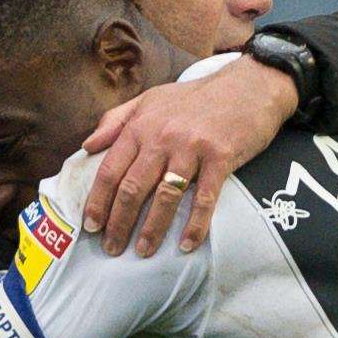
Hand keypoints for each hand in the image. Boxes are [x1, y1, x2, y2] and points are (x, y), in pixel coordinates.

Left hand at [80, 54, 297, 257]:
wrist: (250, 86)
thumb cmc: (198, 97)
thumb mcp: (151, 99)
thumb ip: (116, 120)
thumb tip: (87, 145)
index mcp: (141, 126)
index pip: (111, 169)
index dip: (98, 201)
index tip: (90, 226)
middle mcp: (162, 137)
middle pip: (133, 187)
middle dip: (119, 223)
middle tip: (112, 249)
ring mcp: (191, 148)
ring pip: (165, 196)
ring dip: (152, 229)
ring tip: (143, 252)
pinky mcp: (221, 158)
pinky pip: (204, 198)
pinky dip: (195, 225)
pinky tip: (187, 245)